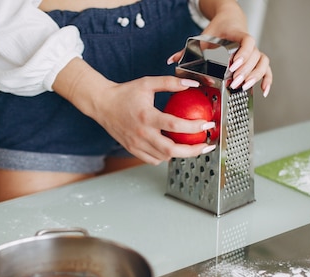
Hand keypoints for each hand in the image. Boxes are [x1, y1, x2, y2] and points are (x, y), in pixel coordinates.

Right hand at [54, 58, 215, 165]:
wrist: (102, 104)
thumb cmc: (124, 93)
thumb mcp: (147, 83)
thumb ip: (170, 83)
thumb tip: (192, 84)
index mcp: (147, 116)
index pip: (175, 126)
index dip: (194, 127)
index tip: (207, 124)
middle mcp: (142, 133)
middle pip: (172, 150)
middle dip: (193, 150)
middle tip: (205, 145)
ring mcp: (136, 144)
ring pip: (163, 157)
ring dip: (179, 153)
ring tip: (189, 145)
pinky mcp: (133, 149)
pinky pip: (152, 160)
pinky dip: (164, 156)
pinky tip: (170, 148)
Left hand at [168, 32, 271, 96]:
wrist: (229, 22)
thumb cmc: (216, 32)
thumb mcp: (202, 38)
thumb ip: (187, 50)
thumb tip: (171, 60)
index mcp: (237, 36)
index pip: (247, 41)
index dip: (242, 54)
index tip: (233, 65)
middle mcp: (249, 45)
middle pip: (255, 56)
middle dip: (245, 71)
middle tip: (233, 82)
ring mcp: (254, 52)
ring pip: (262, 63)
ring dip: (255, 76)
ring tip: (243, 87)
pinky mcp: (257, 60)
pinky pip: (267, 69)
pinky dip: (267, 80)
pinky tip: (263, 92)